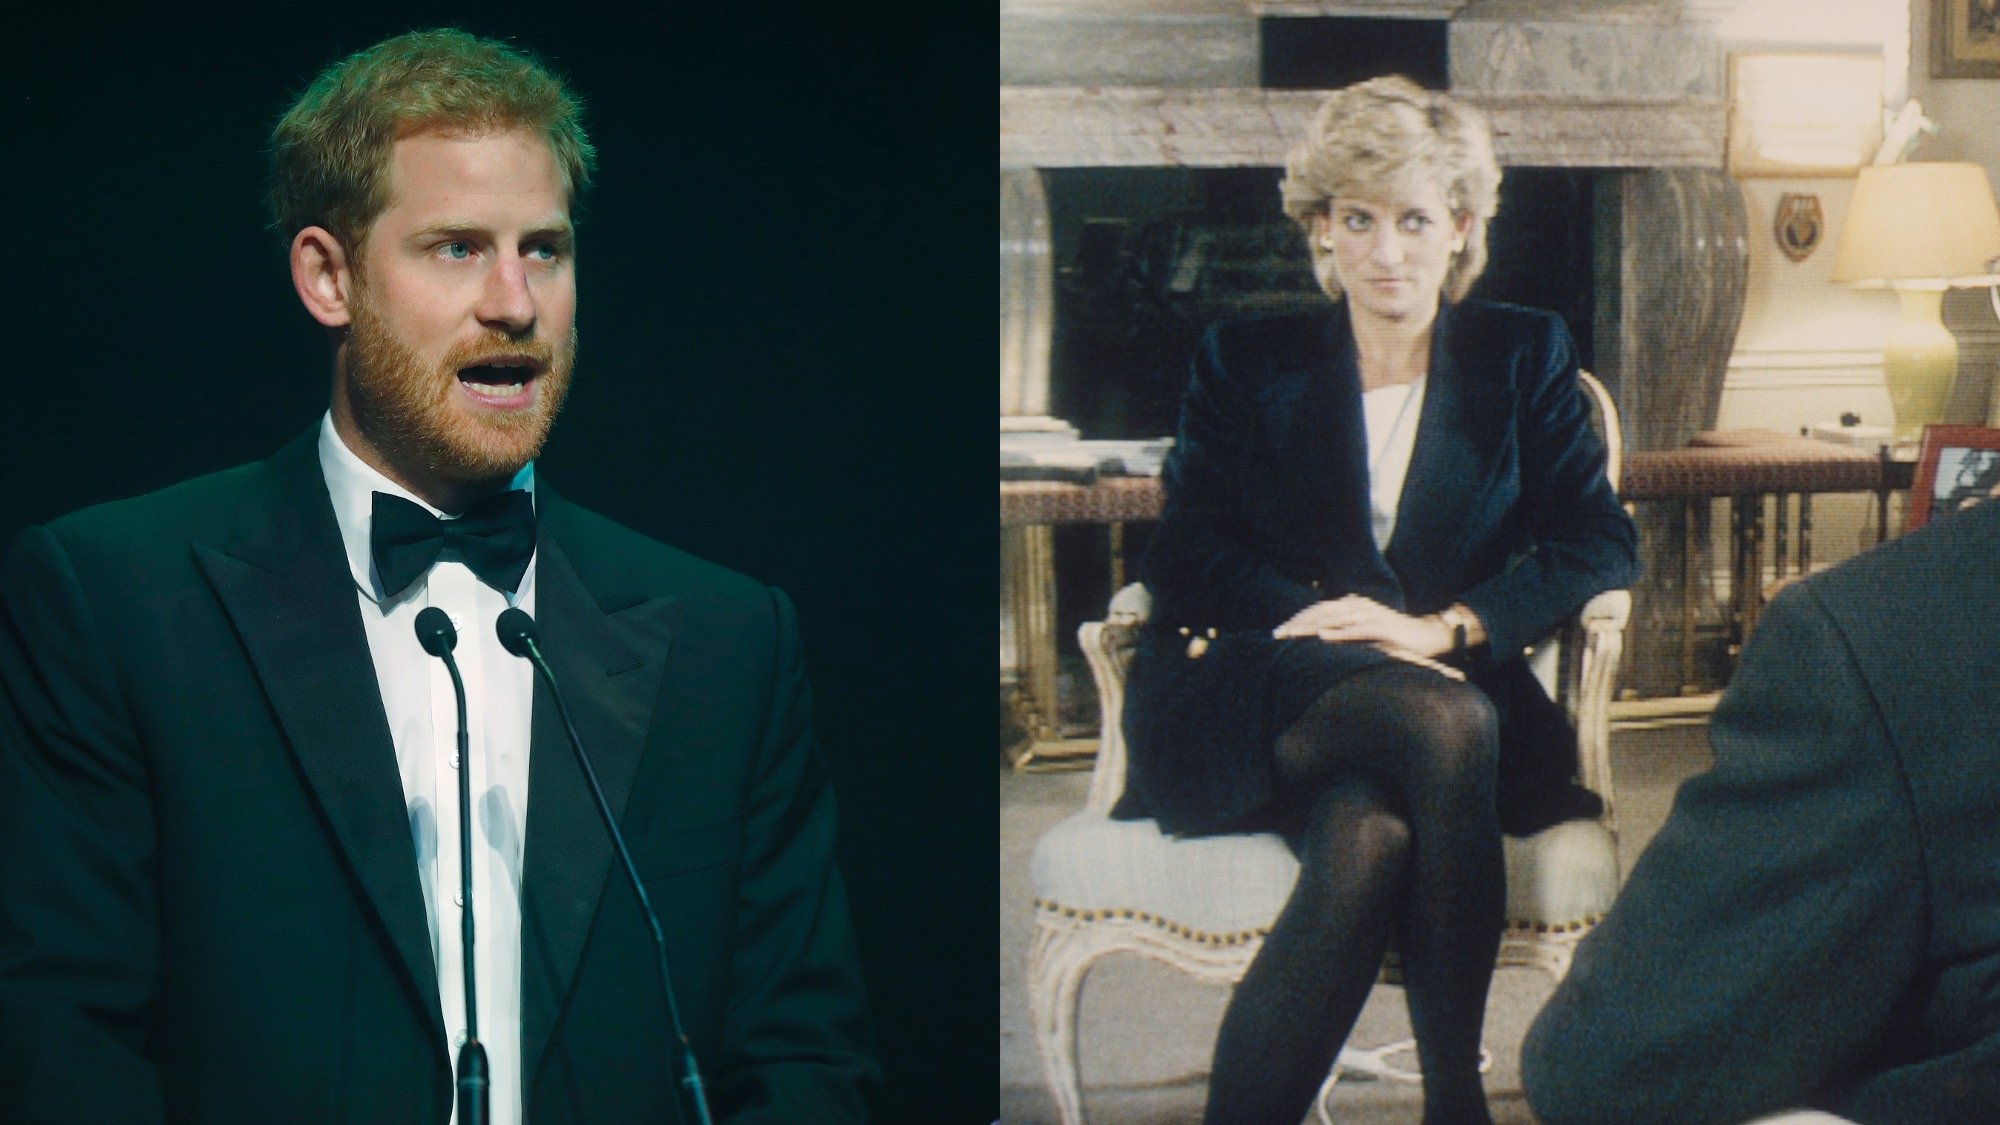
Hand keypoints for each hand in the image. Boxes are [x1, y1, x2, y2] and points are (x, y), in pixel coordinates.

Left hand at [1275, 596, 1455, 654]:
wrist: (1427, 637)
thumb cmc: (1393, 637)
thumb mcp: (1363, 632)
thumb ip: (1343, 632)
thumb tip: (1318, 640)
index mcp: (1352, 605)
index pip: (1318, 610)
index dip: (1297, 619)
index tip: (1278, 632)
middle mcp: (1359, 605)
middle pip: (1321, 611)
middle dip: (1297, 623)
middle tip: (1277, 634)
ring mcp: (1371, 615)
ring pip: (1334, 618)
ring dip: (1311, 627)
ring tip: (1292, 636)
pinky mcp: (1383, 627)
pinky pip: (1358, 629)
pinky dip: (1339, 632)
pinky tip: (1323, 638)